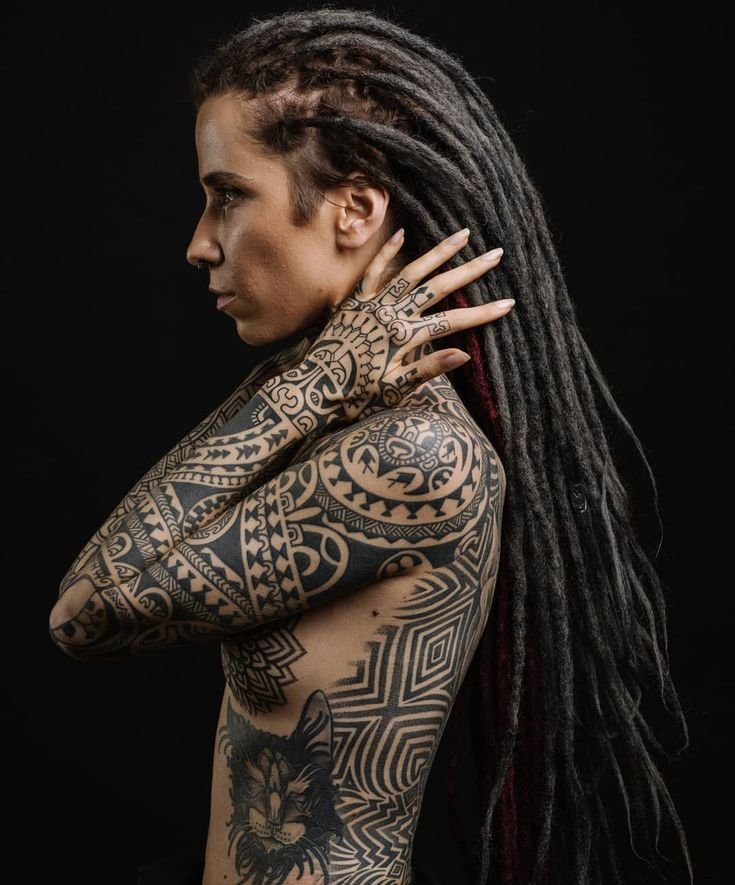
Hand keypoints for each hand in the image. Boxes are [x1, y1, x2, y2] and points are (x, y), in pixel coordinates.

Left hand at [302, 227, 512, 419]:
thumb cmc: (353, 396)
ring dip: (438, 252)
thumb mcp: (393, 390)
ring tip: (462, 234)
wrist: (313, 389)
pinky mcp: (355, 301)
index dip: (482, 313)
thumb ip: (427, 369)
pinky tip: (404, 234)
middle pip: (438, 287)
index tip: (508, 303)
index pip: (453, 321)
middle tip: (496, 254)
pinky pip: (374, 270)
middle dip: (469, 271)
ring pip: (411, 271)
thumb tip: (465, 354)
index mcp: (404, 337)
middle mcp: (391, 314)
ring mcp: (373, 304)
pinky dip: (389, 251)